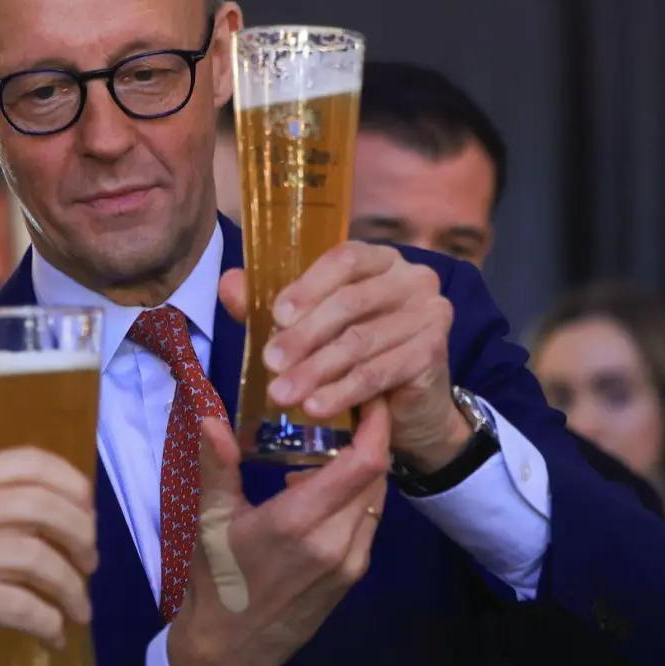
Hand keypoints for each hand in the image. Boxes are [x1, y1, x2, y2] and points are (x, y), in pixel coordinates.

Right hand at [0, 447, 97, 665]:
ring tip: (77, 609)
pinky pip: (19, 605)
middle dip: (81, 536)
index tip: (88, 512)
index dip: (72, 484)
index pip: (29, 462)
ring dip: (71, 587)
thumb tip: (58, 517)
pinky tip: (52, 635)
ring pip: (37, 557)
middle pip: (42, 506)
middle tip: (89, 564)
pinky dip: (47, 622)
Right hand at [166, 403, 391, 665]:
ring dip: (363, 467)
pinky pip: (368, 521)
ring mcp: (349, 561)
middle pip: (376, 475)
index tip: (366, 396)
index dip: (375, 425)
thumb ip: (217, 466)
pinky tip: (322, 489)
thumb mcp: (209, 519)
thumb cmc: (215, 578)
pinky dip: (357, 495)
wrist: (231, 645)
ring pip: (376, 498)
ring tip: (331, 446)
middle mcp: (334, 541)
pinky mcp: (353, 575)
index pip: (363, 463)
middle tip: (345, 411)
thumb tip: (209, 416)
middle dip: (369, 438)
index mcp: (298, 521)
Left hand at [219, 242, 466, 471]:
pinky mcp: (435, 353)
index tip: (276, 316)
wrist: (406, 403)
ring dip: (316, 370)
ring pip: (361, 342)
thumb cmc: (353, 352)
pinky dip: (343, 391)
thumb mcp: (313, 325)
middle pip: (351, 302)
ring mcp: (429, 314)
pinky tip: (316, 407)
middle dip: (304, 336)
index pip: (345, 258)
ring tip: (282, 394)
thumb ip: (276, 305)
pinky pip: (380, 372)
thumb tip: (229, 284)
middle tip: (269, 363)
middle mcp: (412, 279)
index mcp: (379, 259)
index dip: (309, 285)